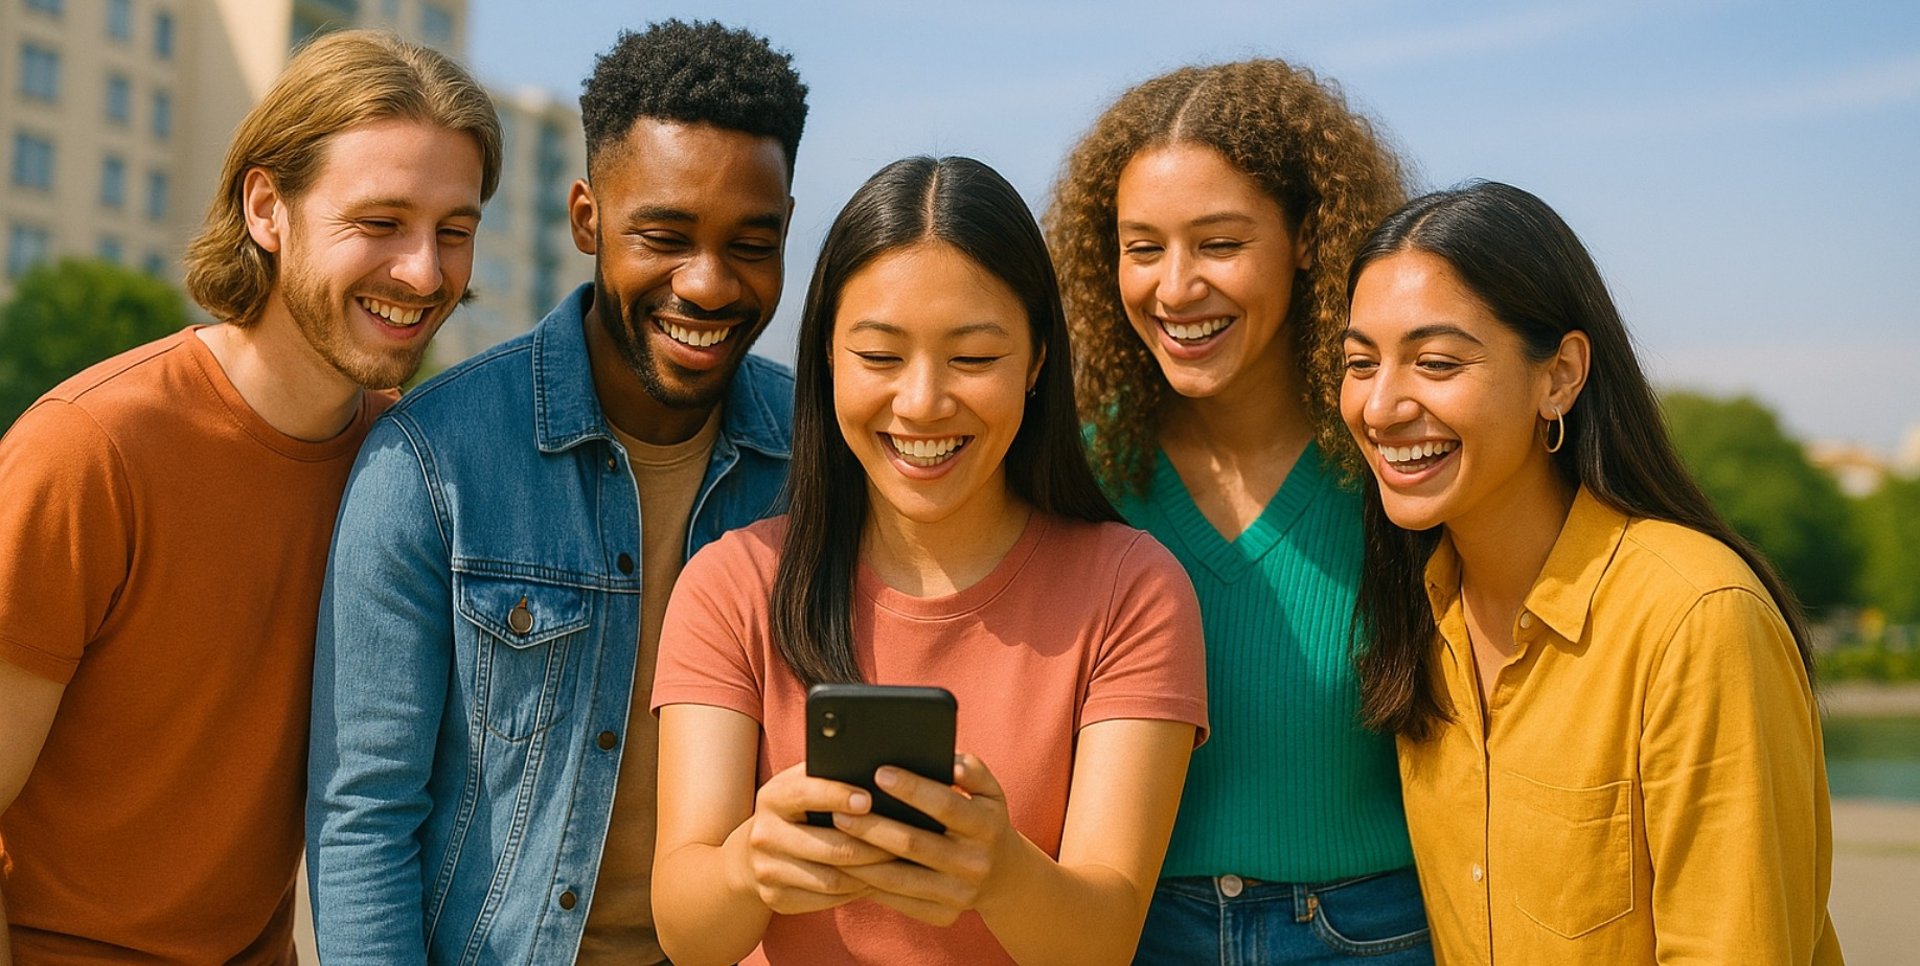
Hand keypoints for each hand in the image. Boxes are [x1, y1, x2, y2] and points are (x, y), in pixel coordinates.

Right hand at [737, 762, 896, 914]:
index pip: (807, 793)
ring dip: (870, 874)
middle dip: (873, 845)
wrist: (749, 854)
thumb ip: (828, 774)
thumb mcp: (800, 785)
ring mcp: (768, 870)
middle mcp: (764, 834)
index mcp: (773, 797)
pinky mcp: (776, 899)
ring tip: (896, 864)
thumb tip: (875, 766)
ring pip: (833, 879)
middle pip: (831, 847)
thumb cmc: (794, 810)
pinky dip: (854, 892)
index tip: (869, 799)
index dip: (839, 795)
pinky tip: (873, 881)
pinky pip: (826, 900)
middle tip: (905, 841)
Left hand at [832, 753, 1017, 925]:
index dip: (913, 789)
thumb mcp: (990, 792)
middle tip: (839, 810)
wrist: (1005, 877)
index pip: (946, 805)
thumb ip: (971, 770)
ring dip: (861, 859)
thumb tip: (947, 761)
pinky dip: (869, 883)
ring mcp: (959, 894)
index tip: (880, 773)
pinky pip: (898, 900)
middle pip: (914, 845)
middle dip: (873, 827)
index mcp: (987, 826)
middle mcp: (975, 863)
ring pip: (899, 878)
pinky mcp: (943, 915)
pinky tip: (847, 866)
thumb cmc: (984, 821)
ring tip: (834, 838)